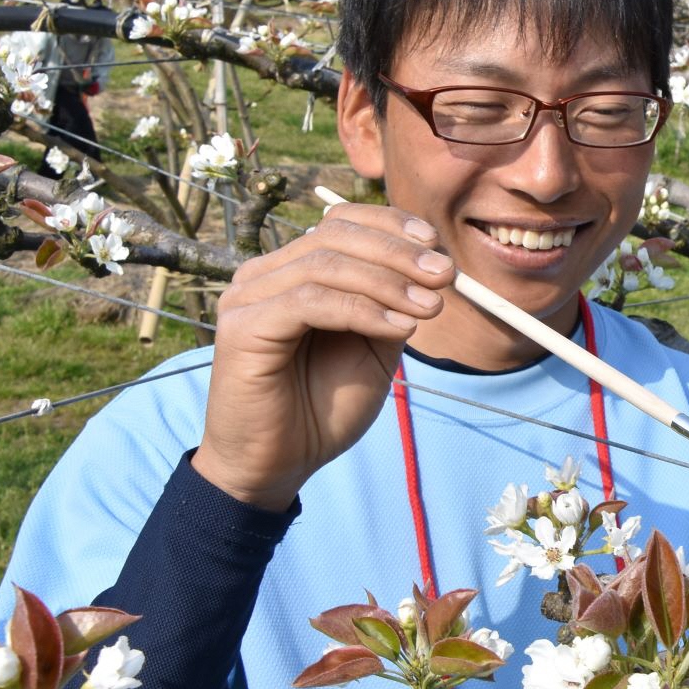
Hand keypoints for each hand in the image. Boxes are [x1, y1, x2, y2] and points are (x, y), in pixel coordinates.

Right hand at [191, 203, 455, 510]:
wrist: (279, 465)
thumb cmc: (322, 407)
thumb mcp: (374, 348)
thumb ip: (393, 304)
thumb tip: (435, 267)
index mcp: (292, 271)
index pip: (340, 223)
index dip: (390, 225)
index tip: (436, 244)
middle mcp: (264, 275)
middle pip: (335, 237)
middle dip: (399, 253)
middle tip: (445, 275)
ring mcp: (247, 297)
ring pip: (326, 266)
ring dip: (388, 283)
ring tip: (431, 308)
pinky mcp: (242, 327)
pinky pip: (310, 302)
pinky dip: (362, 310)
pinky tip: (399, 329)